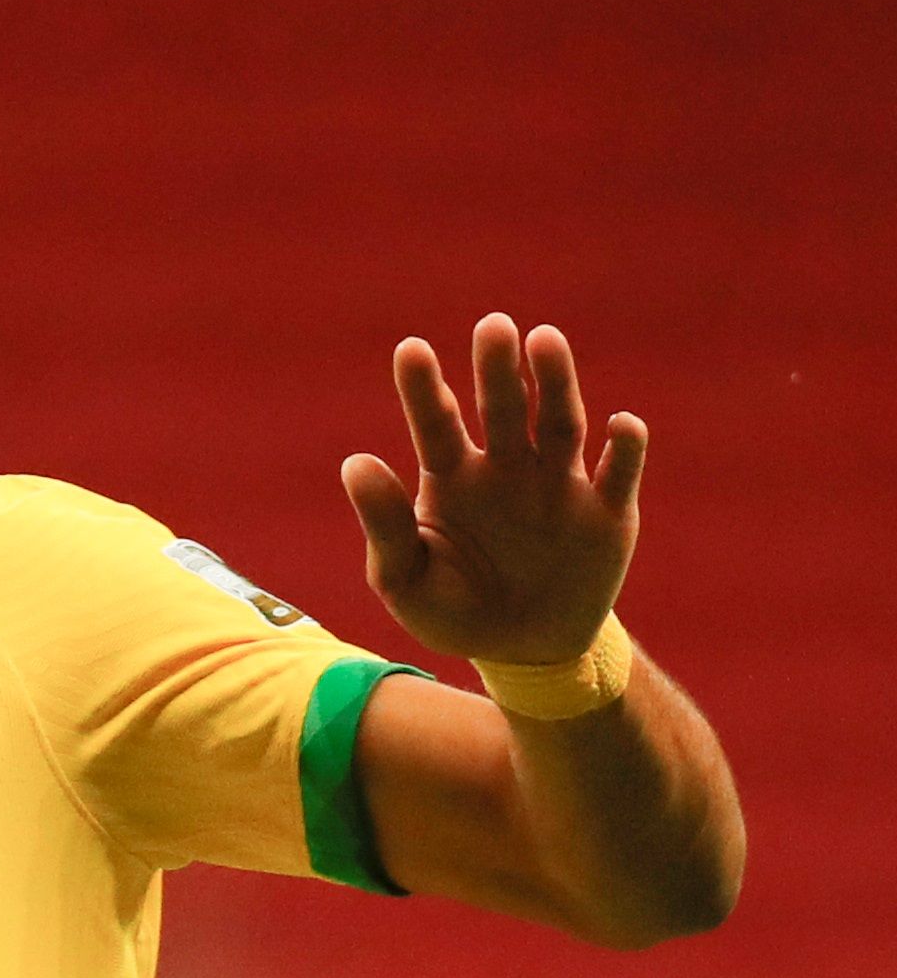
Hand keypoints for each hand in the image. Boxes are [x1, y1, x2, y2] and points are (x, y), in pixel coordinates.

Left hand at [341, 313, 644, 665]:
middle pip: (503, 408)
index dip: (424, 388)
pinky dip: (623, 448)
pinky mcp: (607, 511)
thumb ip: (383, 525)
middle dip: (498, 369)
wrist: (522, 651)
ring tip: (545, 341)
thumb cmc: (453, 609)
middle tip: (493, 326)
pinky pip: (618, 472)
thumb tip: (354, 463)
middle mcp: (507, 467)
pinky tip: (620, 426)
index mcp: (452, 478)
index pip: (435, 424)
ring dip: (556, 382)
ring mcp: (559, 483)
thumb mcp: (404, 578)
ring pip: (561, 422)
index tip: (409, 349)